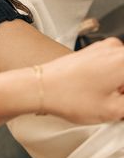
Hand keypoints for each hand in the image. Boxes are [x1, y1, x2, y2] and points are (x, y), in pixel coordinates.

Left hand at [0, 37, 123, 127]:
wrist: (41, 87)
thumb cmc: (70, 96)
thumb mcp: (114, 110)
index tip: (122, 102)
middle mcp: (115, 48)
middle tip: (118, 104)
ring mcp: (103, 48)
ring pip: (123, 69)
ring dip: (121, 86)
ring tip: (112, 102)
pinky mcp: (93, 51)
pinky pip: (114, 65)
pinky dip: (114, 79)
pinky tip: (104, 94)